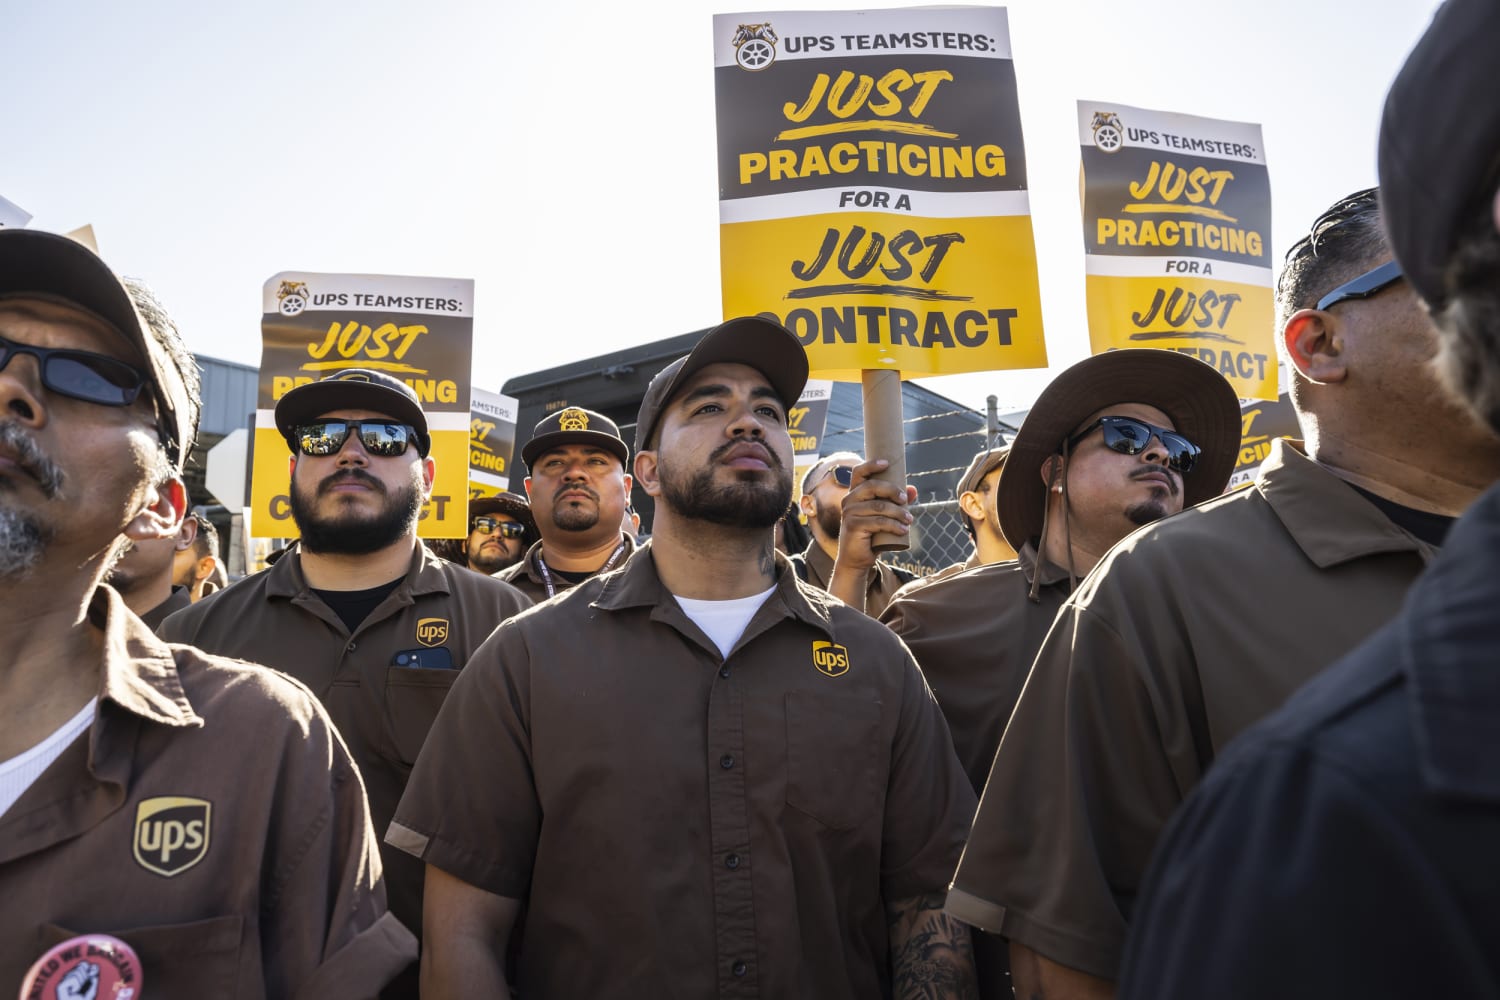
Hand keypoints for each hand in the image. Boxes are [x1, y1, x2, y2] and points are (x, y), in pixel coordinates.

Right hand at [57, 961, 99, 999]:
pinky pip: (74, 978)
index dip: (90, 968)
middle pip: (81, 966)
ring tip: (77, 991)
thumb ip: (94, 977)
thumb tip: (92, 967)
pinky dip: (77, 986)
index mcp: (75, 975)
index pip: (83, 964)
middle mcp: (68, 976)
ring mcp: (63, 981)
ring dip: (81, 983)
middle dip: (86, 977)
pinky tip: (72, 992)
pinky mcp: (60, 986)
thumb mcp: (93, 987)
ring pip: (77, 972)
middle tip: (83, 987)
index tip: (92, 975)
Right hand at [835, 458, 915, 573]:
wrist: (857, 559)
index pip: (859, 472)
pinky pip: (878, 522)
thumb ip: (897, 502)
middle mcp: (849, 500)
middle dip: (892, 490)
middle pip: (872, 486)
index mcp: (854, 494)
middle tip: (906, 499)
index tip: (886, 463)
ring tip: (909, 519)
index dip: (871, 465)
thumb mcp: (884, 516)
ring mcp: (849, 513)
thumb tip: (913, 490)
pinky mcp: (853, 526)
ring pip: (879, 506)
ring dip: (898, 512)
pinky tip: (903, 529)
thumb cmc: (871, 535)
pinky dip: (894, 525)